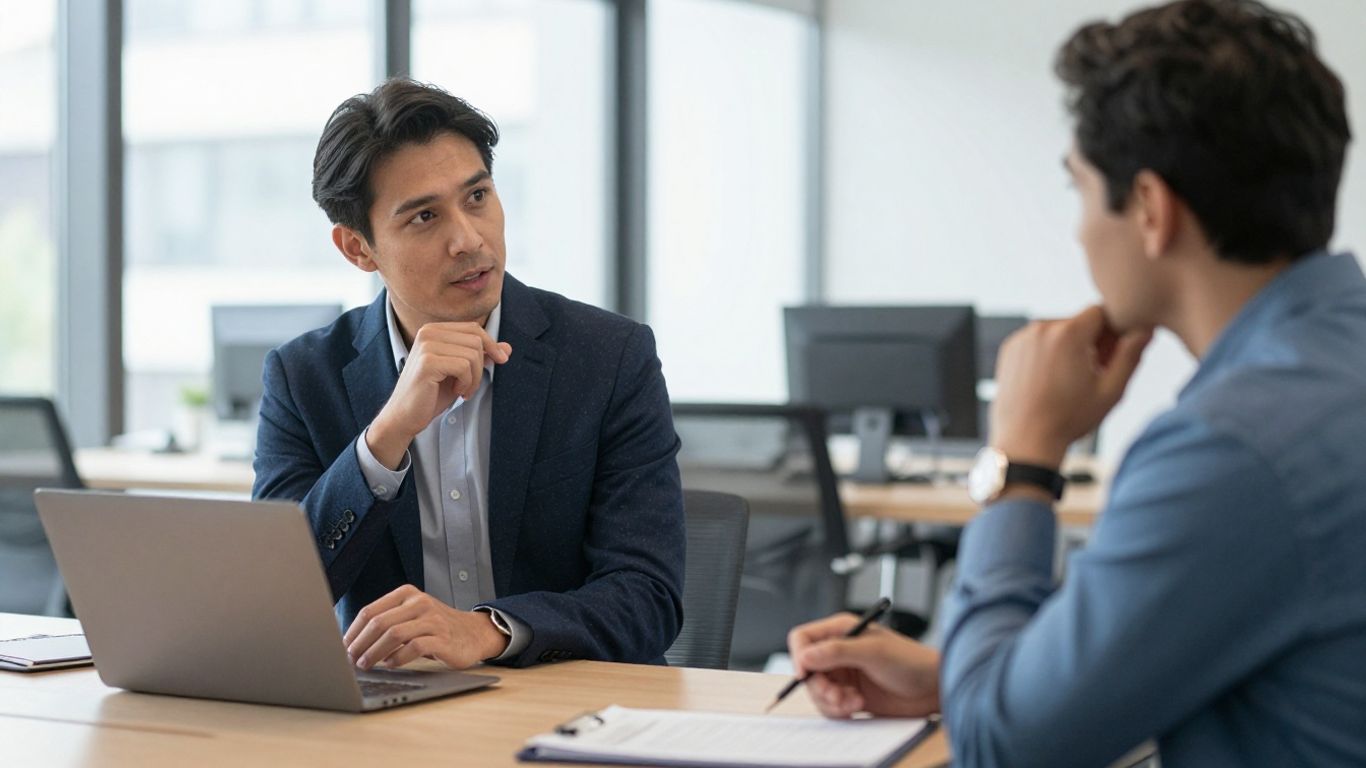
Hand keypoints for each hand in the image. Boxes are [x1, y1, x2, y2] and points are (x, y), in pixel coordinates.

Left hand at [343, 585, 508, 669]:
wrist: (473, 633)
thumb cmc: (436, 628)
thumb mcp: (411, 616)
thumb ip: (388, 623)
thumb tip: (353, 644)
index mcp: (406, 594)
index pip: (370, 611)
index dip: (353, 631)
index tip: (342, 648)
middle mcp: (419, 603)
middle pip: (379, 622)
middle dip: (360, 644)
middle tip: (350, 660)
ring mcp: (432, 620)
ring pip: (394, 634)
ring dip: (374, 652)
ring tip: (366, 665)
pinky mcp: (442, 638)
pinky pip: (414, 647)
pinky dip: (398, 658)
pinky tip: (390, 664)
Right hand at [367, 323, 510, 468]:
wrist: (406, 415)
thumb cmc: (432, 393)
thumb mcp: (462, 372)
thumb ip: (482, 357)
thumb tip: (507, 348)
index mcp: (434, 330)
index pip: (474, 329)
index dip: (491, 344)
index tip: (500, 360)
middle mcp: (428, 332)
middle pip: (476, 340)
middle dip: (481, 366)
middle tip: (470, 385)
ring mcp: (426, 345)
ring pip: (473, 354)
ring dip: (475, 378)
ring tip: (463, 390)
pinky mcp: (428, 362)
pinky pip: (464, 367)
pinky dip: (467, 383)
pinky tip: (457, 392)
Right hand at [788, 613, 940, 717]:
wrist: (933, 689)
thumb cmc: (911, 661)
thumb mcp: (873, 652)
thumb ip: (837, 652)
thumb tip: (805, 656)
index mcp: (841, 630)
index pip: (803, 639)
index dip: (798, 656)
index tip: (804, 675)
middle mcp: (838, 651)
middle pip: (807, 670)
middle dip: (819, 686)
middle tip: (837, 696)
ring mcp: (843, 674)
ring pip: (816, 691)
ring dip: (831, 701)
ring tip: (853, 702)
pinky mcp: (849, 695)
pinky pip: (829, 706)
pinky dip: (839, 710)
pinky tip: (857, 706)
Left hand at [990, 305, 1151, 467]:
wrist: (1026, 439)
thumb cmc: (1069, 418)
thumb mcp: (1111, 390)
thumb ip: (1131, 355)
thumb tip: (1146, 329)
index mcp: (1068, 333)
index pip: (1100, 312)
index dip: (1110, 332)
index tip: (1109, 356)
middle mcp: (1041, 327)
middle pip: (1078, 322)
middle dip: (1089, 341)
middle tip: (1091, 373)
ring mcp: (1022, 337)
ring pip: (1057, 331)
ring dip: (1067, 347)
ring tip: (1069, 380)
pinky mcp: (1009, 348)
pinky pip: (1037, 340)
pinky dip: (1046, 353)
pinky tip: (1049, 380)